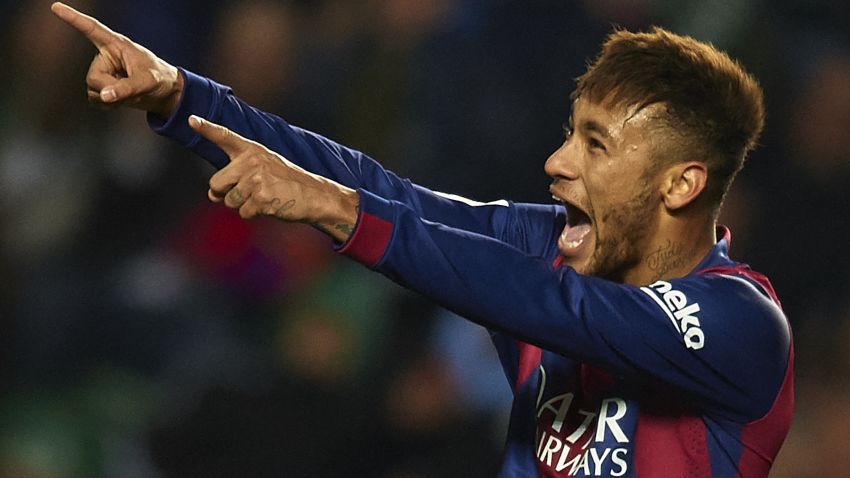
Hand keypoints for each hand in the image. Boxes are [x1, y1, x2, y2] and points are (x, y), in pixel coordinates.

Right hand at [50, 2, 182, 116]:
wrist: (165, 93)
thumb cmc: (160, 78)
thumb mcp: (148, 82)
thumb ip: (127, 88)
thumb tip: (103, 96)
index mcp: (116, 45)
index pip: (92, 30)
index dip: (73, 19)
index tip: (55, 7)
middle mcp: (105, 57)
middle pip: (93, 78)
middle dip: (110, 89)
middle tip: (131, 92)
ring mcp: (103, 73)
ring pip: (93, 91)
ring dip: (111, 99)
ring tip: (130, 95)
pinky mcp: (103, 87)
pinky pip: (96, 100)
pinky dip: (110, 105)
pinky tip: (123, 101)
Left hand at [188, 115, 359, 242]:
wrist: (316, 195)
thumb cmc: (287, 183)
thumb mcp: (265, 167)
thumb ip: (236, 176)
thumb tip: (211, 196)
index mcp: (252, 150)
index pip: (225, 137)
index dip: (207, 128)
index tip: (191, 119)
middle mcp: (251, 162)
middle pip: (216, 183)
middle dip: (226, 193)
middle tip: (250, 192)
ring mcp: (256, 180)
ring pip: (229, 201)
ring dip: (243, 205)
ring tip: (265, 197)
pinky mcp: (261, 198)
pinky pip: (244, 213)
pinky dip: (255, 214)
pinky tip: (272, 205)